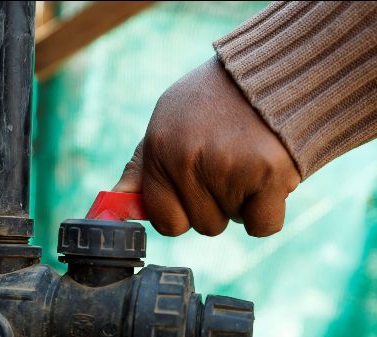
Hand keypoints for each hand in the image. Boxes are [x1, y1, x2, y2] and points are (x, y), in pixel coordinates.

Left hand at [113, 57, 300, 236]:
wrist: (270, 71)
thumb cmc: (213, 102)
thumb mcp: (166, 123)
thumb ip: (141, 171)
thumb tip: (106, 213)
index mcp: (160, 149)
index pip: (165, 221)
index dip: (183, 211)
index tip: (196, 188)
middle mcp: (188, 160)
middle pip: (203, 225)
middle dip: (216, 203)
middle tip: (228, 161)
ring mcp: (227, 168)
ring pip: (232, 222)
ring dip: (242, 201)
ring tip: (247, 158)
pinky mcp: (267, 174)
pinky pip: (263, 225)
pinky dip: (268, 210)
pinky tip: (267, 176)